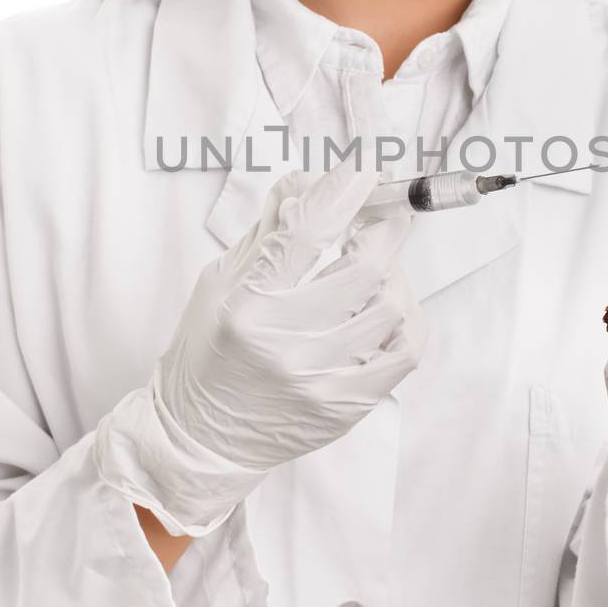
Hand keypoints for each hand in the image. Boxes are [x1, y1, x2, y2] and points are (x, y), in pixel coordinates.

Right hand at [155, 145, 426, 473]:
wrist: (200, 438)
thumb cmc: (207, 353)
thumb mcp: (219, 282)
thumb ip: (270, 231)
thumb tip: (315, 182)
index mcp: (247, 307)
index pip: (308, 232)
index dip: (344, 190)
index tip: (365, 168)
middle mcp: (287, 345)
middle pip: (366, 265)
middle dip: (383, 225)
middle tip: (381, 211)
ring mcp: (322, 380)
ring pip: (392, 303)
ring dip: (391, 272)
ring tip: (372, 267)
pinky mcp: (348, 406)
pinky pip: (406, 349)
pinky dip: (405, 316)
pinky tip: (385, 307)